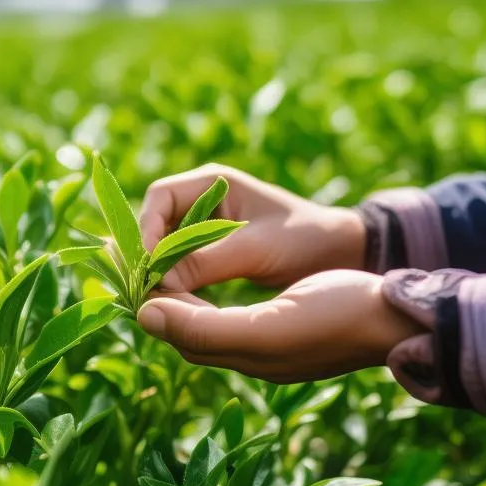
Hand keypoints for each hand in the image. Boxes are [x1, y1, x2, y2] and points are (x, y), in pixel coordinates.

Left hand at [136, 270, 422, 382]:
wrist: (399, 317)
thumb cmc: (337, 314)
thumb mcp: (266, 324)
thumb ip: (202, 325)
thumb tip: (144, 316)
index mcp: (243, 356)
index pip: (175, 329)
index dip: (151, 294)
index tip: (135, 257)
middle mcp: (251, 356)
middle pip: (187, 328)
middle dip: (161, 293)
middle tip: (141, 253)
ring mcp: (271, 345)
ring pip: (208, 321)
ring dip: (184, 291)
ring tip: (167, 256)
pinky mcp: (287, 329)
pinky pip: (232, 315)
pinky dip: (211, 293)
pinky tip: (211, 271)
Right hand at [138, 164, 365, 291]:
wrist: (343, 252)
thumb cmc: (305, 240)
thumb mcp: (254, 249)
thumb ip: (205, 262)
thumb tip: (158, 282)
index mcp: (213, 183)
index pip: (160, 197)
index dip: (147, 229)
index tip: (148, 265)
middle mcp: (205, 199)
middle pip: (157, 221)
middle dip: (148, 253)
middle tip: (142, 287)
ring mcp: (208, 225)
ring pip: (166, 245)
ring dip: (160, 269)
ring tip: (155, 298)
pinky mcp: (214, 250)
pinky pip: (182, 261)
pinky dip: (176, 279)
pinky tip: (175, 302)